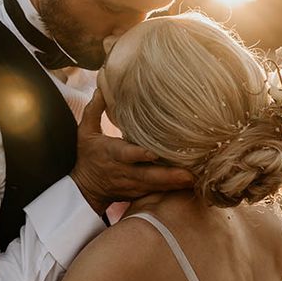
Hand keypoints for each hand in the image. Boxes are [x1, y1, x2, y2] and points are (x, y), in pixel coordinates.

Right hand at [71, 89, 193, 213]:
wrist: (86, 189)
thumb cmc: (88, 157)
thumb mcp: (85, 132)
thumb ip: (94, 110)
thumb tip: (102, 88)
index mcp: (112, 154)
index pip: (127, 154)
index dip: (140, 154)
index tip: (155, 152)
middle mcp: (125, 171)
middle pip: (148, 175)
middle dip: (168, 175)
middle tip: (189, 173)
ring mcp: (133, 184)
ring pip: (156, 185)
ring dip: (175, 183)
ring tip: (196, 178)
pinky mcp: (140, 193)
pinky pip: (158, 191)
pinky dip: (173, 188)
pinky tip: (190, 184)